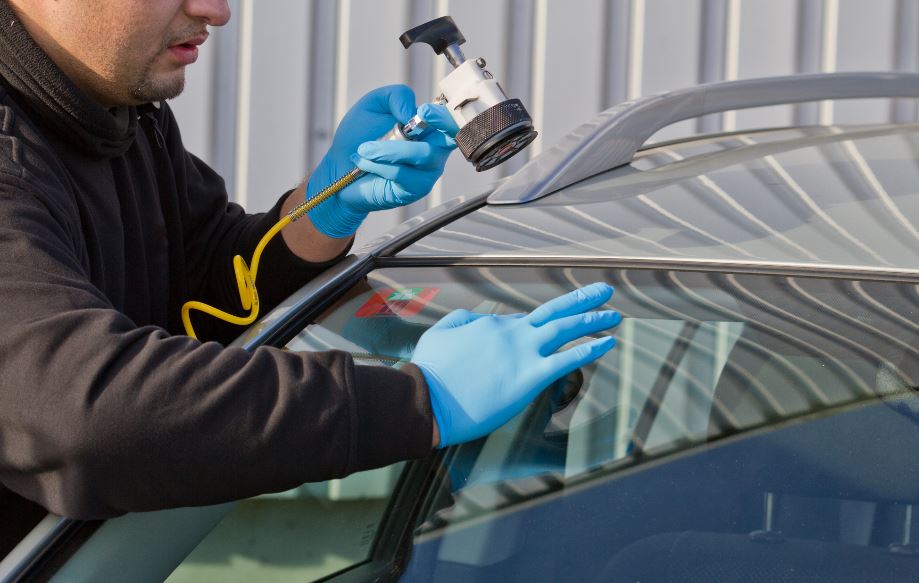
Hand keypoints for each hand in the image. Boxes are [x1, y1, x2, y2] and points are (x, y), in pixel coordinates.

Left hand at [306, 84, 458, 237]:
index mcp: (428, 126)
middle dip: (440, 126)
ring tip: (364, 148)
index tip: (424, 111)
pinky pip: (402, 174)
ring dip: (389, 149)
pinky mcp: (415, 189)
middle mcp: (434, 148)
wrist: (340, 167)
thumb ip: (396, 96)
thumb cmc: (358, 136)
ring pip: (421, 154)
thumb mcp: (374, 105)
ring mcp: (427, 171)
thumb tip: (413, 112)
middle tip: (417, 119)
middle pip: (450, 138)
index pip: (451, 119)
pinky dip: (379, 165)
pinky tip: (364, 163)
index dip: (445, 115)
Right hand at [411, 283, 622, 447]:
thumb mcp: (439, 334)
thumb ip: (462, 321)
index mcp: (490, 325)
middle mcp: (512, 334)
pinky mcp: (531, 378)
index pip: (520, 322)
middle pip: (554, 311)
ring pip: (566, 329)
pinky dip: (591, 348)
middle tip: (603, 291)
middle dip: (581, 300)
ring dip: (592, 320)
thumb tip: (481, 319)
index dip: (534, 327)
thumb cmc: (429, 372)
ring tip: (613, 315)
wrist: (427, 399)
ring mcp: (524, 354)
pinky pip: (568, 359)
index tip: (544, 331)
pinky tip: (608, 343)